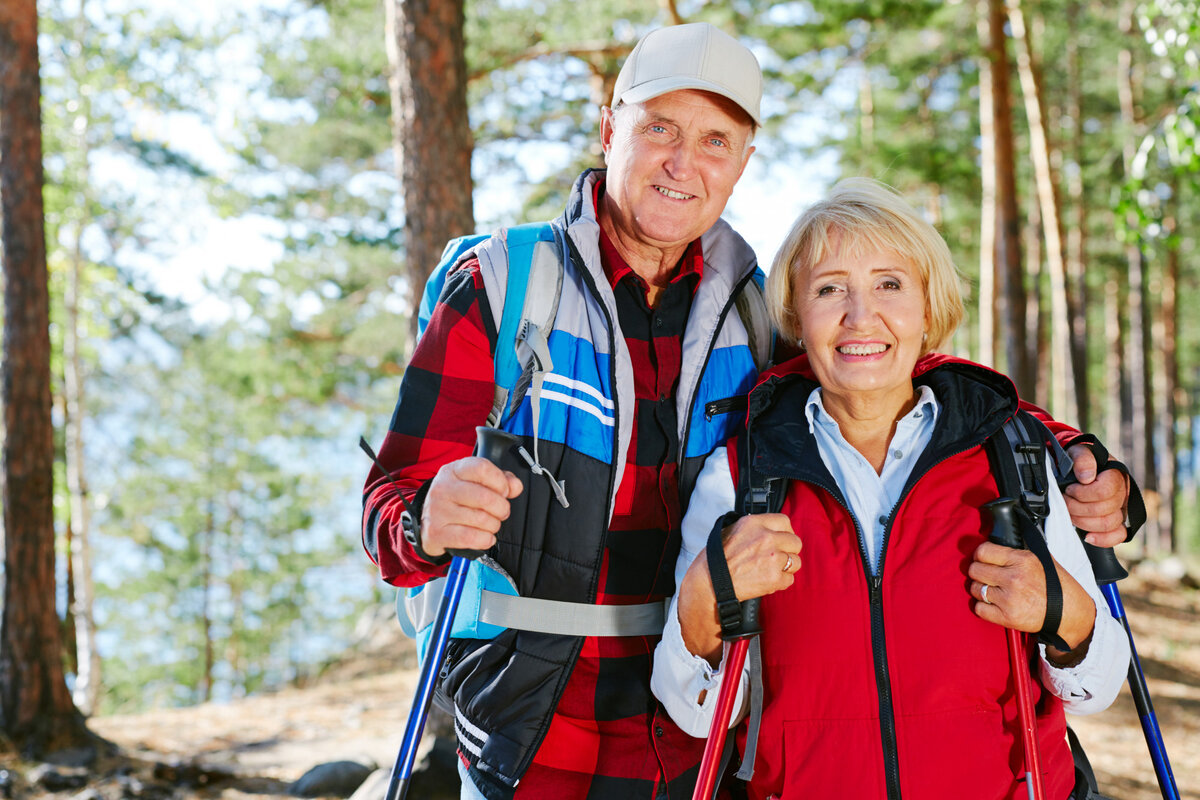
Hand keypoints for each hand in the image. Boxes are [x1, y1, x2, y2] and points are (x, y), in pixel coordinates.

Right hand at [420, 457, 523, 557]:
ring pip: (481, 519)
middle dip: (502, 508)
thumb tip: (515, 486)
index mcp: (454, 470)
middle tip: (501, 512)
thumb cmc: (456, 500)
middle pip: (485, 497)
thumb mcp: (475, 482)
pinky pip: (471, 538)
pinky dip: (485, 540)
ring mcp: (438, 510)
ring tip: (490, 524)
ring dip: (494, 525)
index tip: (504, 491)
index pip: (482, 469)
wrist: (426, 522)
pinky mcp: (436, 532)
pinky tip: (485, 537)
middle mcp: (443, 488)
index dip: (500, 482)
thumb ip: (499, 480)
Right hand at [678, 514, 798, 662]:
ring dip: (786, 567)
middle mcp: (767, 538)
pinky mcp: (775, 578)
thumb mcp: (731, 531)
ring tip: (769, 570)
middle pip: (795, 542)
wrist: (710, 583)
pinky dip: (780, 582)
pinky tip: (765, 581)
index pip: (785, 521)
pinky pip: (790, 579)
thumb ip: (753, 528)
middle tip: (777, 557)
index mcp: (754, 524)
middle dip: (788, 550)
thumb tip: (768, 529)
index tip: (782, 539)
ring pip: (795, 562)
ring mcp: (773, 558)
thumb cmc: (716, 560)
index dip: (785, 531)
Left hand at [967, 542, 1095, 652]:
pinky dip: (983, 607)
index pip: (983, 551)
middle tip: (986, 576)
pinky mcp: (1007, 617)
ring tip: (993, 591)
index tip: (983, 559)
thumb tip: (997, 546)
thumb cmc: (1058, 587)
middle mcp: (1014, 577)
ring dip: (980, 590)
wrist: (1072, 615)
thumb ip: (1018, 552)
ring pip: (975, 589)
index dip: (980, 555)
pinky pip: (979, 609)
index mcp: (1022, 560)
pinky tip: (993, 604)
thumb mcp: (1042, 559)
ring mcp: (1009, 598)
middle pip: (975, 570)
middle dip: (978, 572)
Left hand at [1063, 444, 1127, 546]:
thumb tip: (1086, 476)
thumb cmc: (1079, 460)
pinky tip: (1087, 537)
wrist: (1078, 467)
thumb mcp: (1078, 451)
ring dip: (1083, 522)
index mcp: (1115, 476)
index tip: (1069, 489)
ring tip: (1069, 514)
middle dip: (1077, 508)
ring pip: (1109, 524)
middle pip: (1104, 510)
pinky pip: (1118, 535)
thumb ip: (1083, 459)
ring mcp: (1121, 509)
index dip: (1082, 494)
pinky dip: (1103, 539)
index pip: (1104, 492)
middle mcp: (1122, 493)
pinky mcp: (1116, 521)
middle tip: (1064, 501)